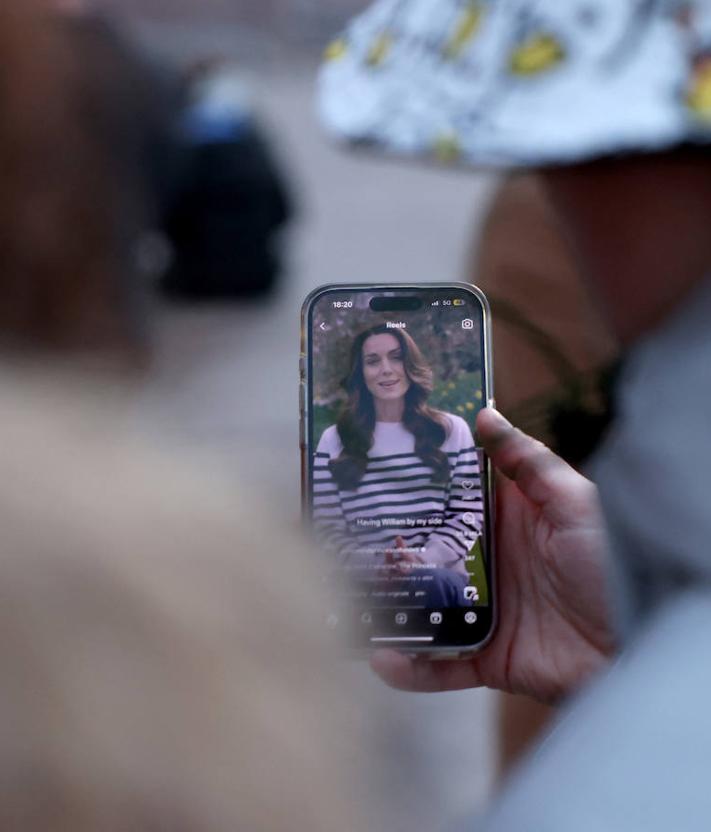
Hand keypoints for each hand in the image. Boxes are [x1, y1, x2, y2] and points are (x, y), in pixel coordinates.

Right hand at [372, 408, 615, 703]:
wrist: (639, 642)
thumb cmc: (614, 562)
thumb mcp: (573, 500)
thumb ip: (528, 460)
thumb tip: (485, 414)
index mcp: (509, 521)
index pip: (453, 497)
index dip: (418, 485)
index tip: (375, 470)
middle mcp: (490, 562)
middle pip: (427, 552)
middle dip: (388, 547)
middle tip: (341, 537)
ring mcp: (485, 609)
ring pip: (423, 606)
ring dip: (388, 607)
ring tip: (350, 599)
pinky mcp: (487, 654)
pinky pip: (440, 664)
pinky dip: (410, 666)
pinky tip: (381, 657)